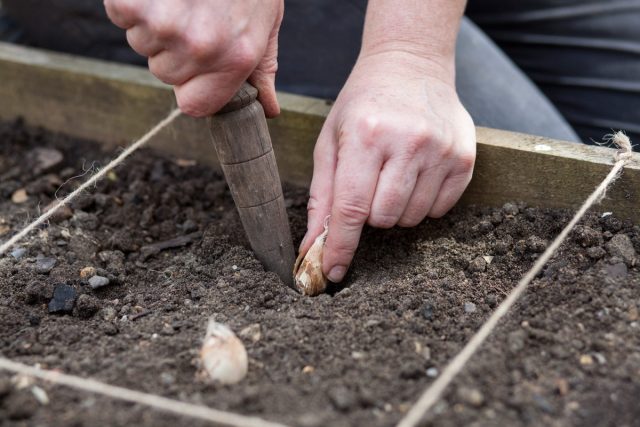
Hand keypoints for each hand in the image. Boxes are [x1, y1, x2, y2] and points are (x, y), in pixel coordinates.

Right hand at [104, 0, 283, 116]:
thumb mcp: (267, 22)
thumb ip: (263, 69)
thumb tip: (270, 109)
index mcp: (236, 57)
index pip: (194, 106)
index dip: (191, 87)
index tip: (197, 66)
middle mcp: (200, 47)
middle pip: (165, 74)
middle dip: (175, 49)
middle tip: (194, 12)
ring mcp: (163, 24)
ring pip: (141, 44)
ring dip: (154, 23)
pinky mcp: (132, 2)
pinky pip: (121, 16)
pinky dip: (132, 2)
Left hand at [301, 51, 475, 282]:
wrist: (411, 64)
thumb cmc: (363, 104)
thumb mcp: (331, 140)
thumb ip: (323, 194)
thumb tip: (314, 246)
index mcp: (367, 135)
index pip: (352, 208)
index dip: (341, 247)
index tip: (334, 273)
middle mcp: (409, 142)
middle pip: (384, 218)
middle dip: (369, 215)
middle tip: (370, 185)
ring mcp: (442, 150)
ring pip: (412, 218)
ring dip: (396, 209)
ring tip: (393, 174)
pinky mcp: (465, 158)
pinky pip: (440, 210)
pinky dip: (422, 203)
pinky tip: (416, 174)